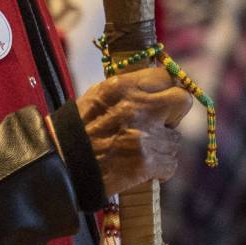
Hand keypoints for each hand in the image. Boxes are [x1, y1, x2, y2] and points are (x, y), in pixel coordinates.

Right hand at [75, 67, 192, 196]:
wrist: (63, 163)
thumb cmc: (79, 129)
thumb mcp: (98, 96)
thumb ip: (129, 90)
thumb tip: (157, 86)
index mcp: (122, 86)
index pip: (166, 76)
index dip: (166, 89)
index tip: (162, 98)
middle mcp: (137, 106)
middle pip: (182, 100)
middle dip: (174, 113)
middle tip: (160, 123)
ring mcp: (144, 135)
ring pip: (175, 139)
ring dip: (162, 146)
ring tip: (139, 150)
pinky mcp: (146, 162)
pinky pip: (170, 163)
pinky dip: (158, 168)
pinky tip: (140, 167)